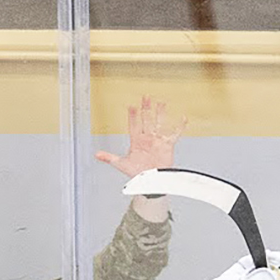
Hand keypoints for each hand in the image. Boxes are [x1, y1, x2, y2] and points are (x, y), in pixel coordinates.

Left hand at [98, 97, 185, 221]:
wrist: (151, 182)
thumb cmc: (137, 173)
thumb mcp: (122, 165)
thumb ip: (110, 158)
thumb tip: (97, 155)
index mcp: (136, 141)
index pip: (134, 125)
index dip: (132, 116)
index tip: (131, 106)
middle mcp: (147, 138)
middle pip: (146, 120)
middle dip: (146, 108)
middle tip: (145, 97)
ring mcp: (157, 140)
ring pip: (159, 123)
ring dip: (160, 113)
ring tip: (161, 103)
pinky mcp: (167, 145)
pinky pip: (174, 134)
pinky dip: (179, 127)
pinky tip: (183, 119)